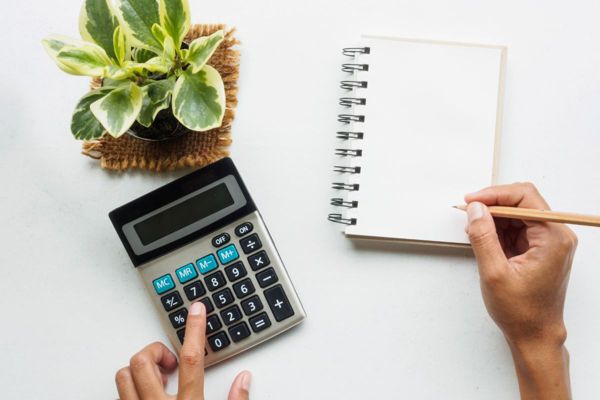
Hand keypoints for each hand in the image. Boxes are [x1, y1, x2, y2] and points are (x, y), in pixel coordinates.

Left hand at [115, 302, 250, 399]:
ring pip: (124, 376)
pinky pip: (119, 394)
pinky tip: (146, 392)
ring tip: (158, 378)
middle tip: (170, 362)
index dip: (194, 329)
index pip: (190, 359)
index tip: (197, 310)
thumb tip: (243, 379)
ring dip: (139, 369)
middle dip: (156, 352)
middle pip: (144, 361)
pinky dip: (131, 386)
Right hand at [464, 183, 576, 399]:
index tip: (472, 200)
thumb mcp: (494, 273)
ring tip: (474, 231)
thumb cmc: (522, 312)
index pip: (525, 197)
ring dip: (493, 218)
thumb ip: (483, 237)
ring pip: (517, 214)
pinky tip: (484, 239)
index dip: (495, 194)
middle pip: (522, 202)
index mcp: (553, 238)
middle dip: (492, 205)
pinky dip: (498, 230)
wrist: (534, 335)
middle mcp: (556, 235)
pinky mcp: (539, 248)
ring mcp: (549, 242)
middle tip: (468, 212)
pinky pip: (517, 228)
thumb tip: (475, 210)